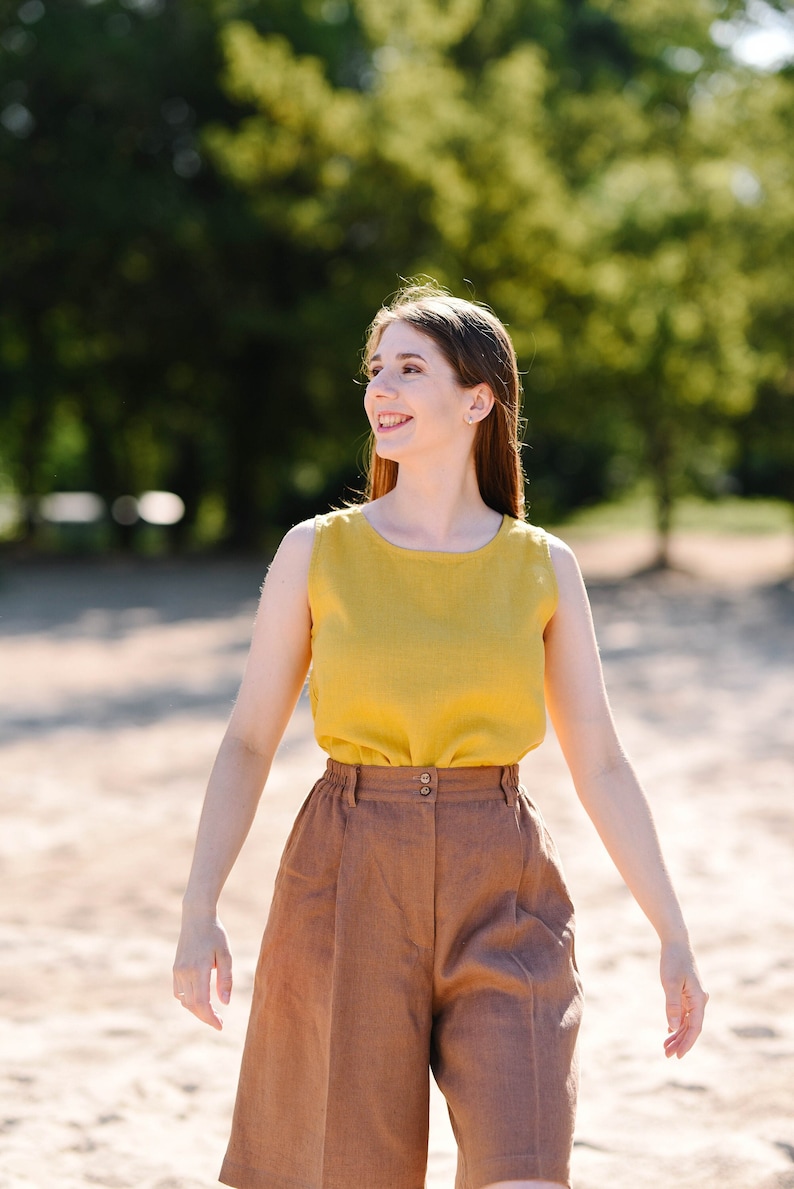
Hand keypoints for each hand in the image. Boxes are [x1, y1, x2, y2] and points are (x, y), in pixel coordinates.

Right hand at [173, 913, 232, 1030]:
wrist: (196, 917)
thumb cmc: (215, 934)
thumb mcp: (226, 954)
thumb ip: (226, 979)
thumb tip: (225, 1003)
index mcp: (199, 968)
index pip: (202, 1002)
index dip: (210, 1017)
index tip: (220, 1026)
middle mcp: (185, 972)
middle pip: (193, 1005)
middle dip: (205, 1017)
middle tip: (219, 1022)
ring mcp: (178, 970)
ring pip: (185, 1000)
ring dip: (197, 1010)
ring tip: (212, 1012)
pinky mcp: (175, 968)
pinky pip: (179, 992)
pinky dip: (188, 1000)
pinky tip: (200, 1000)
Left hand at [660, 939, 707, 1058]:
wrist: (676, 944)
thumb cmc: (673, 961)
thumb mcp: (670, 983)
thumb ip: (672, 1005)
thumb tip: (673, 1027)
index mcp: (699, 999)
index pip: (695, 1028)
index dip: (687, 1043)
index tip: (678, 1056)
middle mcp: (699, 1001)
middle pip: (691, 1027)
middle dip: (681, 1042)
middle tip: (667, 1055)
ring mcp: (694, 998)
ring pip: (687, 1022)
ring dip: (678, 1035)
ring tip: (666, 1047)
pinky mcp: (687, 994)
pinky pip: (684, 1014)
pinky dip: (677, 1024)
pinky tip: (670, 1032)